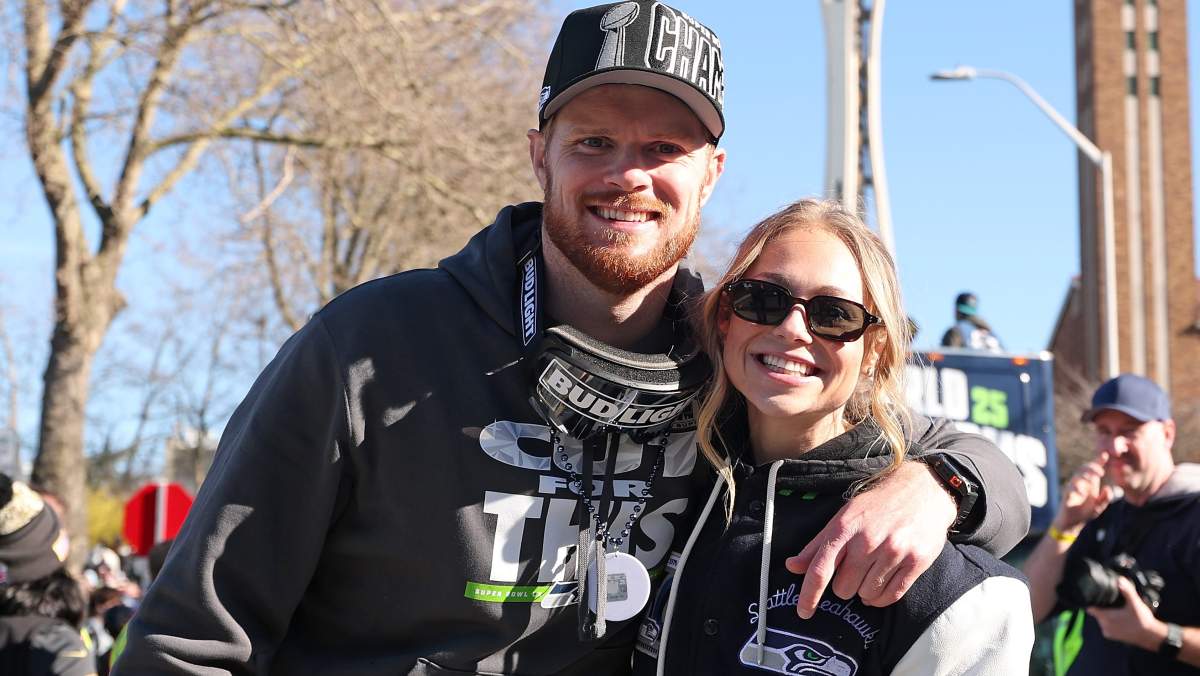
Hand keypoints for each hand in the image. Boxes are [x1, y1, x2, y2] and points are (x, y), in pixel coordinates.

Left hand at [785, 461, 954, 617]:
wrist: (921, 490)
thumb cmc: (876, 506)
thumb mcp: (842, 517)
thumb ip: (817, 545)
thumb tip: (791, 566)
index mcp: (844, 528)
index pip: (820, 568)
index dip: (809, 594)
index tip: (804, 612)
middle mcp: (868, 541)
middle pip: (843, 588)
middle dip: (844, 585)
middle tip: (854, 569)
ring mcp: (893, 551)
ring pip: (867, 595)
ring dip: (865, 591)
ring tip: (871, 572)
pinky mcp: (916, 561)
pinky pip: (892, 596)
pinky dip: (882, 598)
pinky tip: (881, 585)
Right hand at [1056, 460, 1111, 532]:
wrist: (1072, 523)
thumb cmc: (1085, 513)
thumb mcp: (1099, 507)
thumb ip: (1105, 498)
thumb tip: (1108, 488)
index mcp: (1090, 484)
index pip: (1093, 469)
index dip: (1098, 461)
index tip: (1105, 455)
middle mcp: (1081, 483)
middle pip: (1084, 469)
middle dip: (1092, 468)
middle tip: (1101, 472)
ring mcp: (1072, 488)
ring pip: (1077, 476)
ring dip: (1084, 476)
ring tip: (1093, 479)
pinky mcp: (1067, 496)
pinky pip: (1069, 489)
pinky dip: (1075, 489)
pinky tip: (1082, 492)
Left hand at [1086, 577, 1165, 651]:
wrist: (1151, 637)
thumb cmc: (1142, 620)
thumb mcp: (1135, 603)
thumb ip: (1127, 591)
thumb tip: (1120, 580)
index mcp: (1105, 617)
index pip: (1090, 607)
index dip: (1091, 601)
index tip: (1097, 596)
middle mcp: (1103, 626)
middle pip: (1096, 612)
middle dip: (1103, 607)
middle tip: (1114, 603)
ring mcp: (1108, 632)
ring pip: (1102, 619)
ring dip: (1108, 614)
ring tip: (1119, 611)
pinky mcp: (1113, 637)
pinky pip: (1108, 626)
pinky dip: (1112, 622)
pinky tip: (1121, 618)